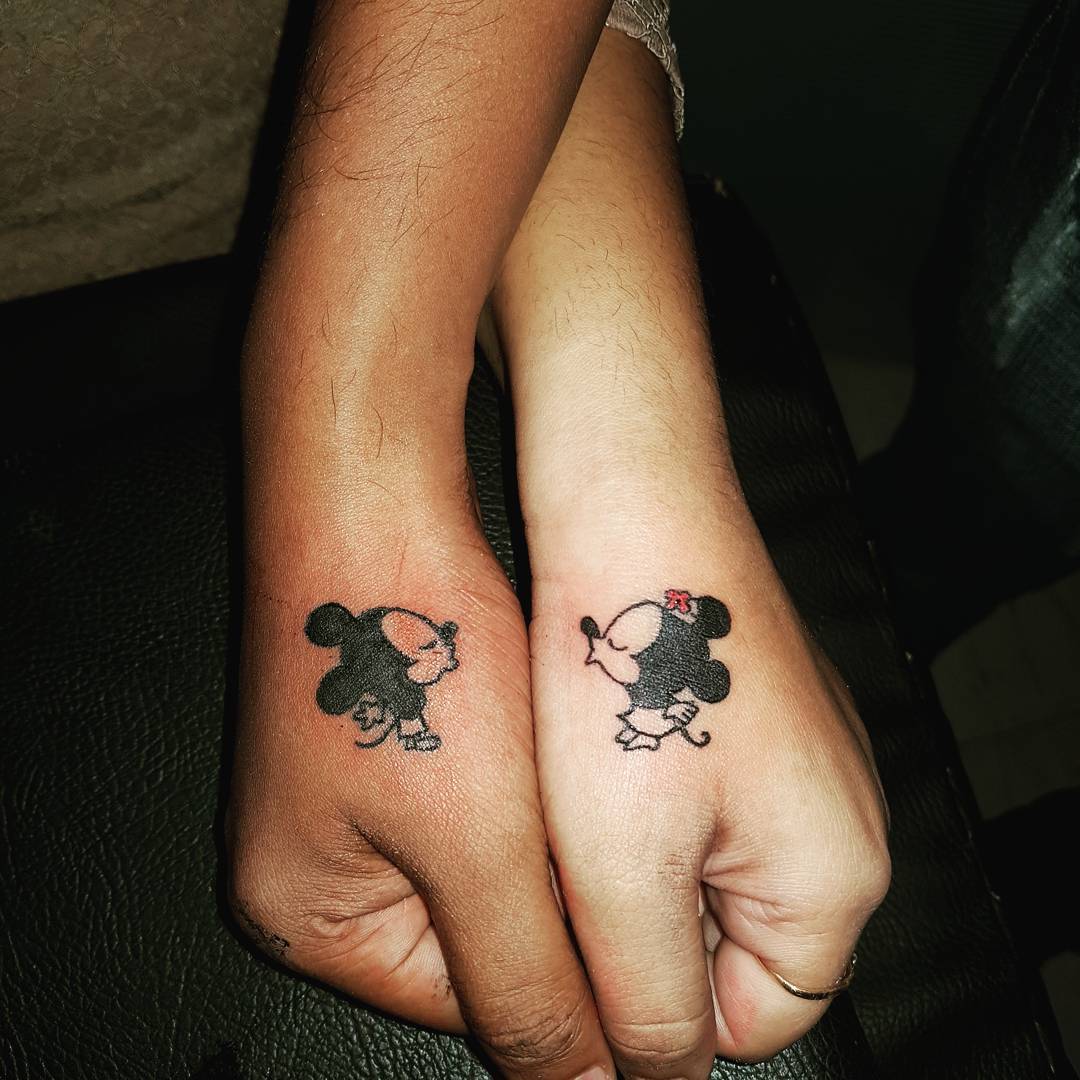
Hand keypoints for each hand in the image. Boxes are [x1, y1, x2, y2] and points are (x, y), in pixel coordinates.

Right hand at [226, 532, 614, 1079]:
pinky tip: (551, 745)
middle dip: (549, 893)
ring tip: (582, 784)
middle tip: (608, 834)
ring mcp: (349, 806)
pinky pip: (470, 803)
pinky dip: (520, 789)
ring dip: (540, 838)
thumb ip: (527, 981)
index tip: (637, 928)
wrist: (377, 513)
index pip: (473, 1001)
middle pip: (475, 934)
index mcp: (313, 920)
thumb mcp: (476, 846)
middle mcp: (319, 872)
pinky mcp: (387, 748)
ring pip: (483, 866)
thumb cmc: (408, 664)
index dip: (566, 973)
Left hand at [530, 537, 889, 1076]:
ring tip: (571, 806)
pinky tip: (589, 759)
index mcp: (835, 878)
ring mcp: (796, 760)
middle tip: (565, 874)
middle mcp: (837, 819)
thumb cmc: (638, 670)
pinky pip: (691, 800)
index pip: (754, 1022)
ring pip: (699, 870)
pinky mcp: (748, 717)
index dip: (658, 1015)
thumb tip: (657, 1075)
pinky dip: (634, 802)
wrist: (635, 514)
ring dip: (627, 863)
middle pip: (728, 945)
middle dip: (637, 930)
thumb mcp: (627, 872)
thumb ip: (652, 1001)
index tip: (585, 970)